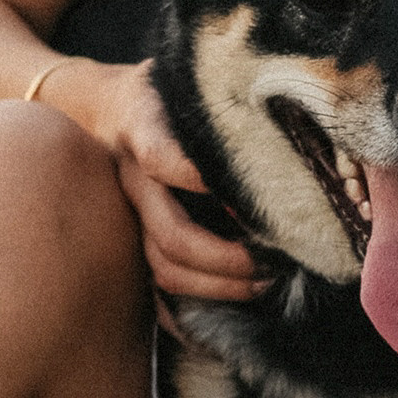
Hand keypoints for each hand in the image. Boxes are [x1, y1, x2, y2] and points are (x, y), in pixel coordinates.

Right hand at [53, 58, 263, 303]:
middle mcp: (131, 178)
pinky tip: (217, 320)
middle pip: (171, 235)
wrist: (99, 106)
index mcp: (144, 130)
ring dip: (217, 286)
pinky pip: (147, 291)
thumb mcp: (188, 77)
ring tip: (264, 283)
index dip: (201, 180)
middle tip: (274, 262)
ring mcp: (127, 214)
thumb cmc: (164, 93)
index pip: (164, 159)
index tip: (248, 200)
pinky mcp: (129, 240)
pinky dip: (179, 316)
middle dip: (227, 258)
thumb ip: (226, 96)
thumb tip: (298, 119)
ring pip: (162, 267)